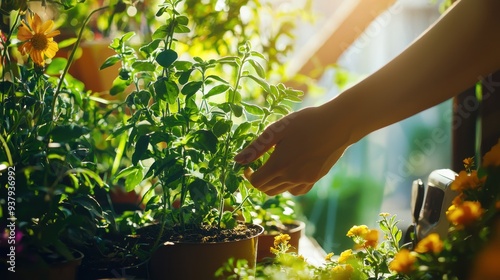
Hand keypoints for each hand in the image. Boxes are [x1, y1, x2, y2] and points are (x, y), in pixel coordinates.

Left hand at [234, 103, 354, 195]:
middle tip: (260, 164)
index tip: (250, 164)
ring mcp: (305, 180)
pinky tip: (291, 170)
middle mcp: (291, 177)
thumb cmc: (305, 122)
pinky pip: (296, 190)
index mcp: (279, 165)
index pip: (256, 182)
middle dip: (259, 179)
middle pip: (266, 189)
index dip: (248, 175)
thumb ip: (256, 148)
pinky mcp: (315, 179)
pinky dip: (288, 185)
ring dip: (273, 183)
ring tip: (276, 164)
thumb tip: (236, 161)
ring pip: (280, 191)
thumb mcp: (277, 130)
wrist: (338, 124)